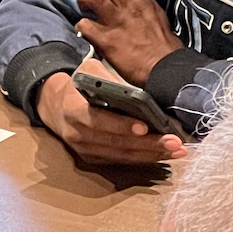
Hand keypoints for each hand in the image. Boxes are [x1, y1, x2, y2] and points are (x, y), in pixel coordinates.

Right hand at [35, 66, 182, 166]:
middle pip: (115, 143)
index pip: (98, 120)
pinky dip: (143, 158)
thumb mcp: (89, 71)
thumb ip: (109, 79)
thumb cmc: (79, 85)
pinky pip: (120, 160)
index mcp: (72, 110)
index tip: (145, 127)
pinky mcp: (92, 158)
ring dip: (150, 155)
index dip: (121, 125)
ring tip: (176, 151)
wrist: (57, 105)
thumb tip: (136, 94)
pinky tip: (162, 154)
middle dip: (147, 144)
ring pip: (121, 156)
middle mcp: (76, 134)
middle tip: (173, 142)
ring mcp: (84, 149)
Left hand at [74, 0, 183, 84]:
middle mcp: (129, 7)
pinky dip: (80, 25)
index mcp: (142, 0)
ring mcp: (117, 22)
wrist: (165, 67)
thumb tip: (129, 2)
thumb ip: (142, 6)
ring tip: (83, 7)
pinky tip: (83, 30)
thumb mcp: (157, 16)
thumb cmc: (163, 46)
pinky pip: (86, 25)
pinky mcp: (108, 41)